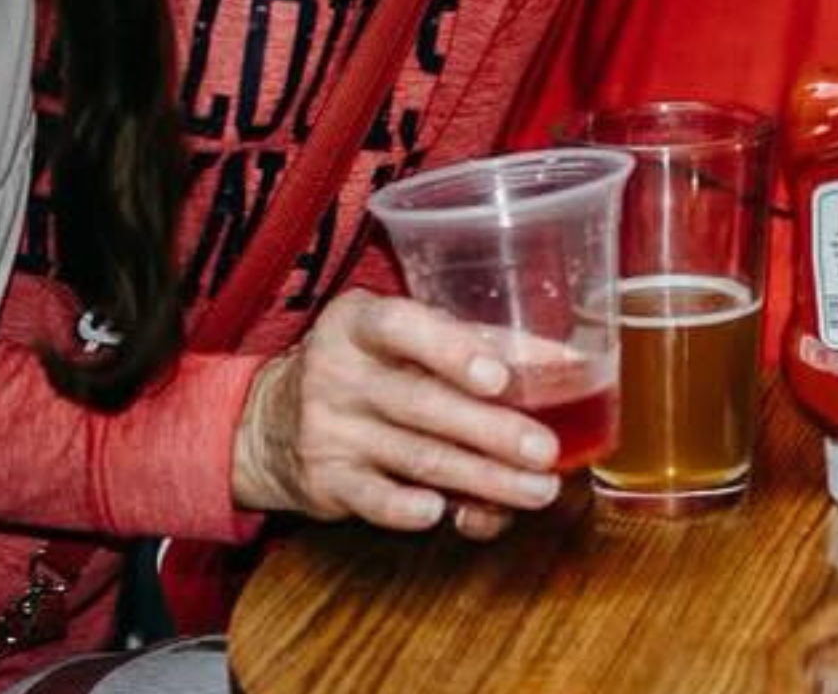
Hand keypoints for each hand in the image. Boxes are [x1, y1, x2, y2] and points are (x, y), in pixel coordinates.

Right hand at [230, 291, 563, 531]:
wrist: (270, 423)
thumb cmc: (367, 368)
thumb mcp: (400, 337)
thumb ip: (473, 342)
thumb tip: (566, 363)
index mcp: (358, 324)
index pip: (400, 326)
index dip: (451, 350)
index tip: (499, 377)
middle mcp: (337, 374)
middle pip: (423, 404)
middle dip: (492, 432)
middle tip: (546, 451)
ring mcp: (329, 431)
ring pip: (416, 457)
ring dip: (483, 479)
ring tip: (537, 492)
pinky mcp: (327, 482)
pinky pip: (376, 501)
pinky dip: (414, 510)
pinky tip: (453, 514)